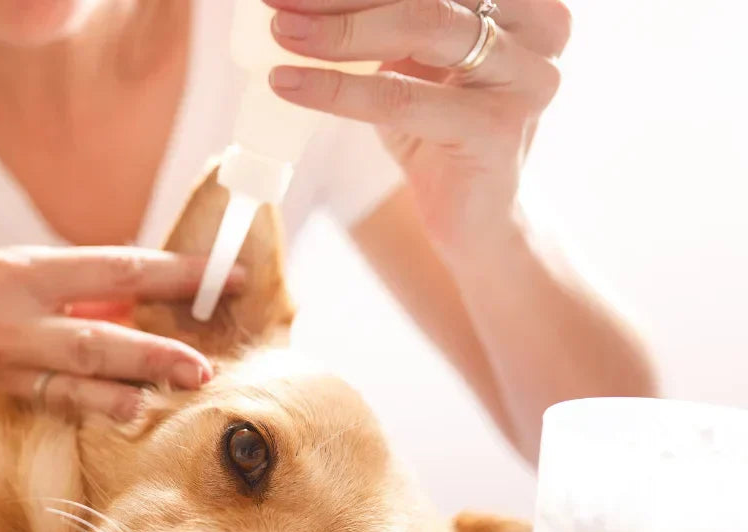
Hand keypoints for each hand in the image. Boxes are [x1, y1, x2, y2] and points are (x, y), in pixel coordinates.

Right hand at [0, 246, 242, 419]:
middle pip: (96, 329)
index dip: (179, 275)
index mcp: (25, 270)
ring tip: (176, 389)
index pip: (118, 267)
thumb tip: (172, 300)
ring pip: (72, 373)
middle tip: (205, 364)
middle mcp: (7, 310)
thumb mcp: (29, 293)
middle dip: (156, 348)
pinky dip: (92, 408)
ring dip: (130, 385)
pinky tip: (128, 414)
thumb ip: (90, 296)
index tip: (231, 280)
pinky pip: (49, 405)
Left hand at [264, 0, 570, 257]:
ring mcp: (526, 78)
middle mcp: (542, 27)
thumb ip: (384, 17)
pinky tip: (289, 83)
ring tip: (282, 32)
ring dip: (339, 30)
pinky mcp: (497, 131)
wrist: (473, 217)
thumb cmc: (437, 127)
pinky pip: (401, 99)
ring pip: (422, 27)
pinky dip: (337, 88)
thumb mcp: (413, 58)